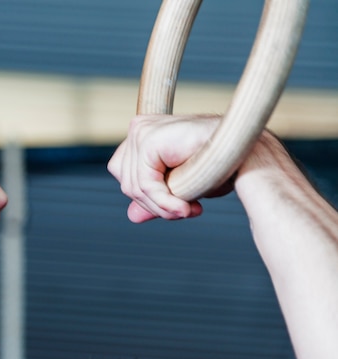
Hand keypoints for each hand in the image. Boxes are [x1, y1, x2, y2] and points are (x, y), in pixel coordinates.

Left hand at [107, 115, 224, 222]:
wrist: (247, 155)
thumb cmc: (218, 166)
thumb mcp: (179, 187)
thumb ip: (154, 198)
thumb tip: (132, 216)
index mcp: (142, 135)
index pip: (124, 176)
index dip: (148, 199)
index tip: (178, 210)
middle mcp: (139, 128)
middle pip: (127, 183)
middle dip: (155, 206)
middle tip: (185, 212)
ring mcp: (142, 131)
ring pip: (135, 187)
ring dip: (163, 207)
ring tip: (188, 211)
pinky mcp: (149, 140)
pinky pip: (146, 184)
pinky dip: (164, 202)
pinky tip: (185, 209)